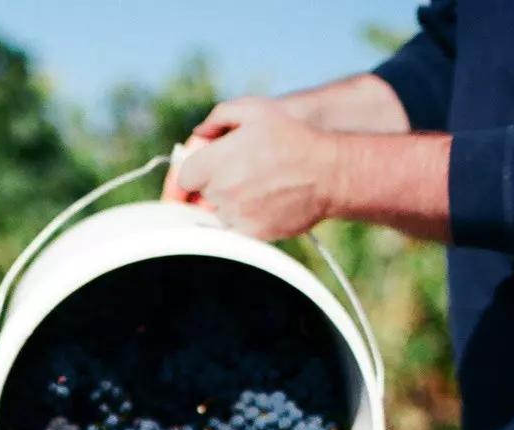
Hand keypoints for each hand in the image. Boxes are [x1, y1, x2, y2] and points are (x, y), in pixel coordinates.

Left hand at [161, 97, 341, 239]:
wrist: (330, 172)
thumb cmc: (292, 137)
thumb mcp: (255, 110)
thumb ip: (219, 116)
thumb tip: (199, 134)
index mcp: (215, 162)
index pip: (183, 178)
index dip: (190, 174)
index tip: (197, 175)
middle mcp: (222, 191)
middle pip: (201, 197)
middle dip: (212, 186)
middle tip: (238, 173)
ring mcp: (236, 216)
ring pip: (218, 214)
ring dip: (228, 203)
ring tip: (257, 185)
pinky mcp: (252, 234)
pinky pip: (237, 229)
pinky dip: (244, 218)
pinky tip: (265, 201)